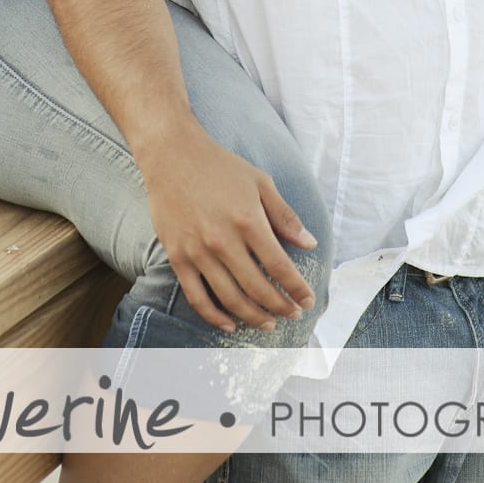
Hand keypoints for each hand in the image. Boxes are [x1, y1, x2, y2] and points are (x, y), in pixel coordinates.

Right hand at [140, 126, 318, 333]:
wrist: (173, 158)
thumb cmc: (221, 168)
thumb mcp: (261, 183)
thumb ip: (285, 216)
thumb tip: (310, 243)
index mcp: (248, 221)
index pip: (278, 265)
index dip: (295, 287)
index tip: (308, 300)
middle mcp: (223, 241)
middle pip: (256, 287)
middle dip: (279, 306)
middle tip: (292, 314)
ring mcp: (198, 252)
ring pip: (228, 297)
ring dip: (251, 315)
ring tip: (268, 324)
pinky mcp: (177, 257)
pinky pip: (196, 295)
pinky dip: (214, 315)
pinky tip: (229, 324)